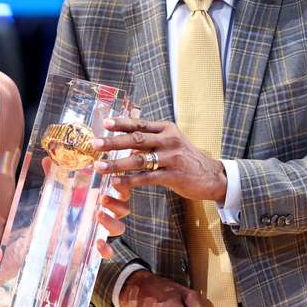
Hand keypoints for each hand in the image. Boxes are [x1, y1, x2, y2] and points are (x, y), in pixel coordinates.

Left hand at [41, 156, 131, 260]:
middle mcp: (108, 213)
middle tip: (103, 198)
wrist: (52, 233)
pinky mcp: (97, 247)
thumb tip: (47, 159)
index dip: (122, 185)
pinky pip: (109, 251)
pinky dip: (107, 249)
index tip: (114, 179)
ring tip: (98, 215)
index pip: (121, 190)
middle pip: (124, 208)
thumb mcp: (60, 189)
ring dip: (112, 221)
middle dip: (116, 203)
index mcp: (104, 196)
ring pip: (119, 228)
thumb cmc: (64, 205)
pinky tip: (98, 243)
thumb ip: (56, 175)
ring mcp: (104, 230)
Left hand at [92, 118, 226, 201]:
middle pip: (136, 139)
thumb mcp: (171, 143)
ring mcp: (172, 158)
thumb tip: (124, 141)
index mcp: (167, 129)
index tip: (104, 123)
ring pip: (139, 159)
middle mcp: (169, 140)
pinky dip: (130, 180)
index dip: (121, 123)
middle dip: (113, 142)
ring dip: (117, 164)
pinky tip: (117, 183)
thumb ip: (150, 140)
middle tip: (94, 144)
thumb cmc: (186, 159)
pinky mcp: (174, 175)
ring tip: (99, 167)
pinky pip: (147, 178)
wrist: (212, 176)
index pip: (140, 124)